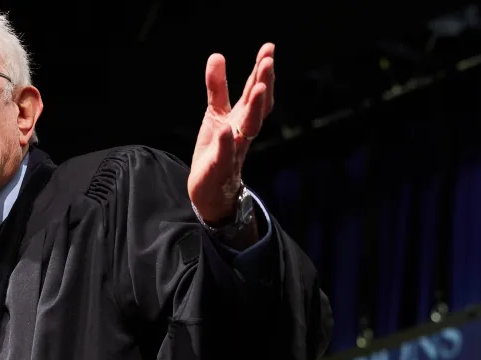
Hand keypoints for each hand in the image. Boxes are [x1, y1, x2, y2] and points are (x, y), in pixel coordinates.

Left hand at [188, 43, 275, 224]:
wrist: (211, 191)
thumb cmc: (217, 150)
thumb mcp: (215, 114)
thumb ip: (217, 88)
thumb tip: (217, 55)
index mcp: (243, 117)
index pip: (255, 91)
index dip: (262, 70)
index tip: (268, 48)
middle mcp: (243, 132)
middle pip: (258, 107)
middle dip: (264, 84)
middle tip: (268, 62)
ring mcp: (234, 150)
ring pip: (249, 129)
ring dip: (255, 109)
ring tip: (259, 88)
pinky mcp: (219, 168)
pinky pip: (225, 155)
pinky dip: (226, 142)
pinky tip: (225, 129)